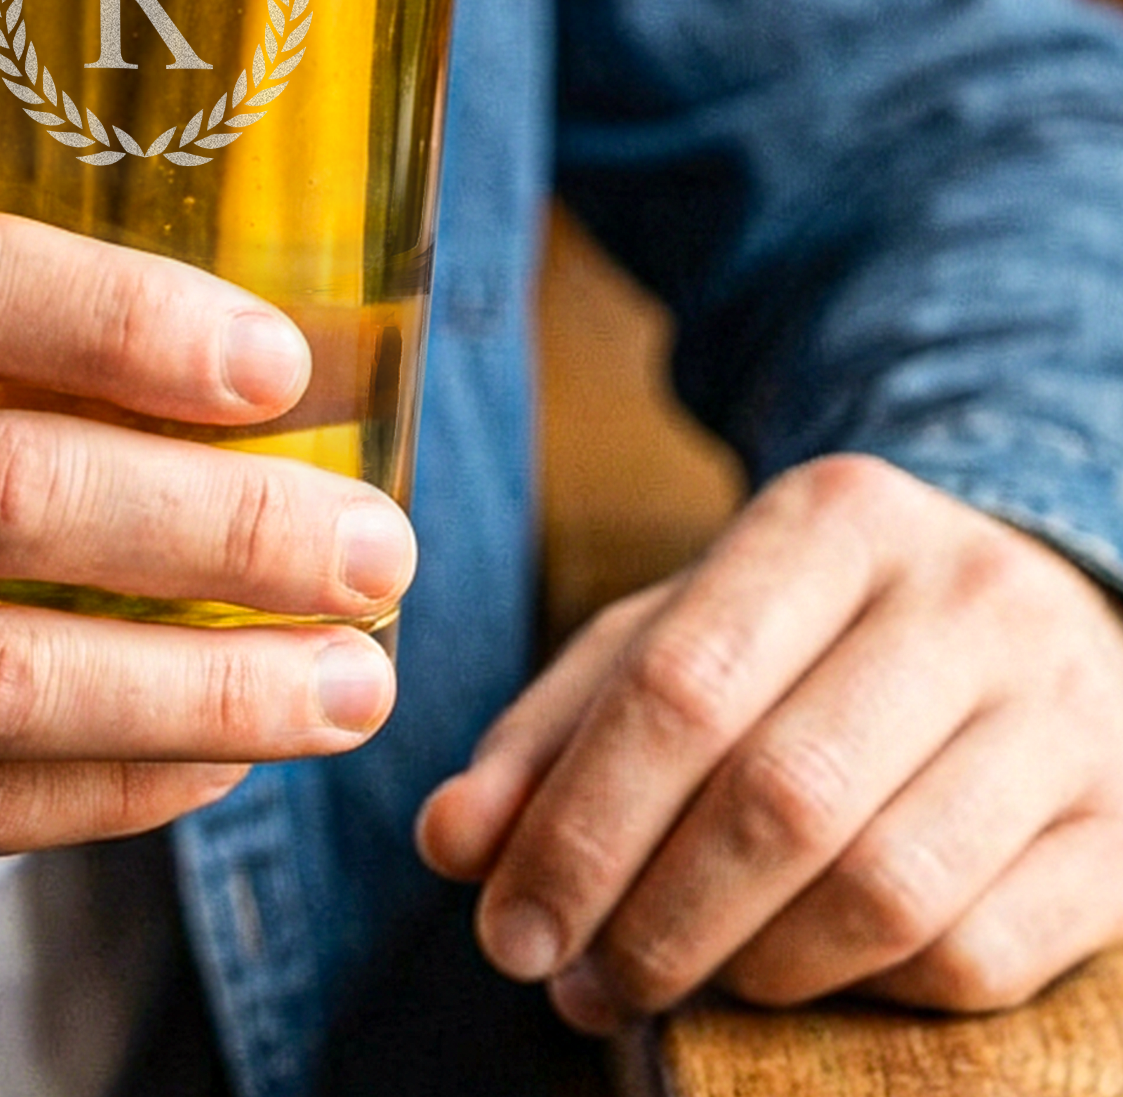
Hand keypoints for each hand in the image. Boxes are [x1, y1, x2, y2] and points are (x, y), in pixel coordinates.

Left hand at [416, 454, 1122, 1030]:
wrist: (1027, 607)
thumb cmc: (809, 634)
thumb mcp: (673, 634)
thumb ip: (554, 729)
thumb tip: (452, 843)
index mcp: (832, 519)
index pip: (681, 685)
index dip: (580, 824)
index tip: (507, 926)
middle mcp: (965, 597)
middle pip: (781, 796)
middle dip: (652, 916)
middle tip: (572, 980)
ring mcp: (1066, 714)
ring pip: (886, 892)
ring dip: (747, 969)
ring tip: (666, 981)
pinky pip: (980, 956)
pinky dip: (863, 994)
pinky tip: (795, 974)